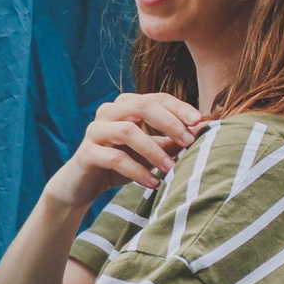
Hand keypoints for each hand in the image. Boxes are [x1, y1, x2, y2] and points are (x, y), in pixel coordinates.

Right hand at [44, 91, 202, 209]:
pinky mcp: (86, 153)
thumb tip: (201, 129)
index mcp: (125, 105)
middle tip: (188, 141)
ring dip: (154, 150)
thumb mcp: (150, 152)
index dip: (178, 108)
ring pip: (128, 131)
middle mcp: (108, 112)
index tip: (199, 121)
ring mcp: (95, 131)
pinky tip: (153, 183)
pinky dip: (137, 171)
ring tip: (171, 168)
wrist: (83, 185)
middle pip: (142, 106)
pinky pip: (115, 158)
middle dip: (169, 123)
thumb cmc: (121, 164)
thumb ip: (171, 140)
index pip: (156, 98)